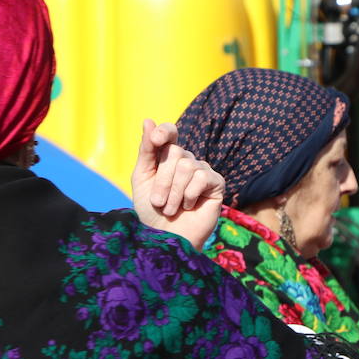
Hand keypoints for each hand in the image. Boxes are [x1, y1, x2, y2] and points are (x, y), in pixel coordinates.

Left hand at [130, 119, 224, 247]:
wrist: (165, 238)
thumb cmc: (151, 211)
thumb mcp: (142, 178)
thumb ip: (146, 151)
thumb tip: (148, 120)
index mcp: (166, 157)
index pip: (170, 133)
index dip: (164, 132)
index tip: (155, 140)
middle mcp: (186, 160)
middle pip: (174, 152)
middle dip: (162, 180)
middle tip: (158, 202)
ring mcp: (202, 170)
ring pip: (187, 165)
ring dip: (173, 192)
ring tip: (171, 209)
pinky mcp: (216, 183)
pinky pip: (201, 177)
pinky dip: (189, 195)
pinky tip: (188, 207)